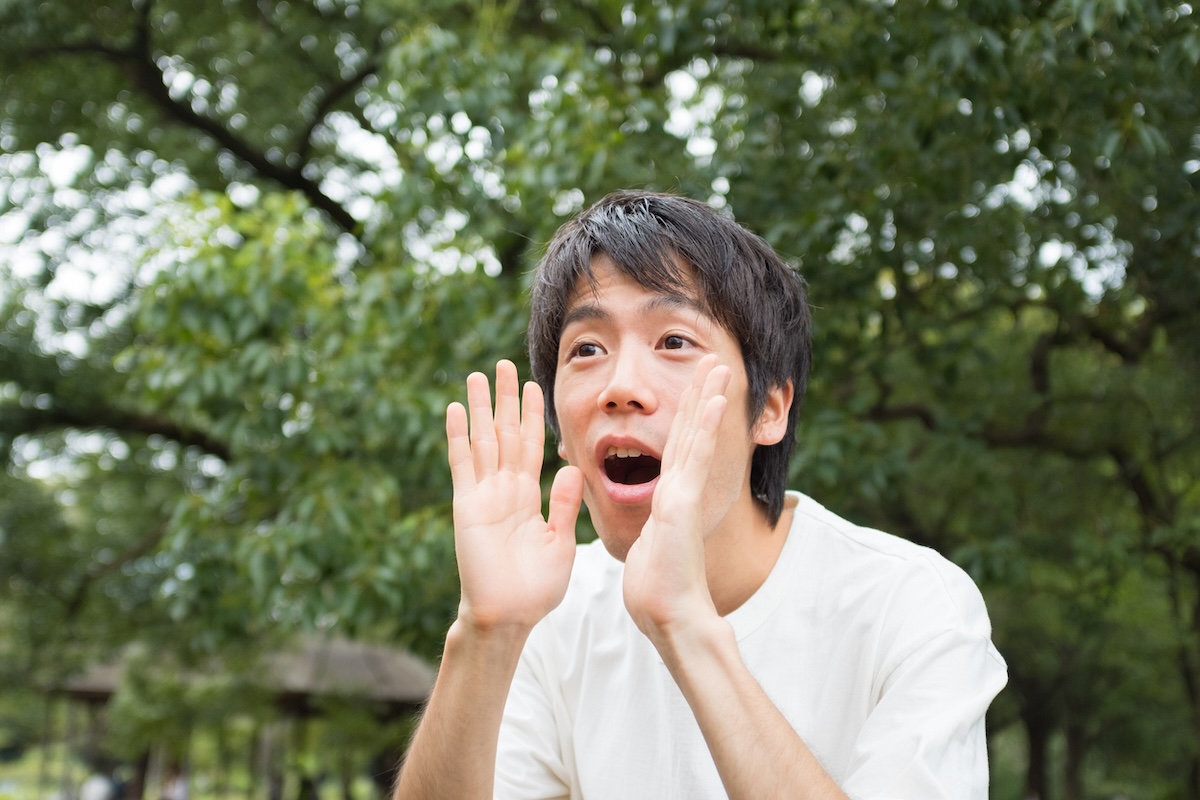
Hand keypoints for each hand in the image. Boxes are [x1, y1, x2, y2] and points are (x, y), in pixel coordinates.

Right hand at [446, 360, 582, 630]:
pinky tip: (457, 408)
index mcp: (528, 496)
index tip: (535, 387)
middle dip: (506, 399)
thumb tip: (574, 467)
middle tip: (505, 365)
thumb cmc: (536, 588)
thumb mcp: (561, 542)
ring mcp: (484, 494)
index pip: (530, 445)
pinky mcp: (467, 504)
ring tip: (478, 375)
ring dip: (481, 407)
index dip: (532, 416)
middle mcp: (504, 489)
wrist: (508, 615)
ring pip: (483, 440)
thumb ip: (565, 505)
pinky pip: (462, 463)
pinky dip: (459, 436)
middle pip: (505, 433)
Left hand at [623, 355, 730, 643]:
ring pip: (697, 437)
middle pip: (692, 432)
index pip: (678, 447)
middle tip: (714, 362)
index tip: (696, 388)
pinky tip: (712, 399)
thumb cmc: (656, 589)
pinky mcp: (681, 502)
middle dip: (702, 396)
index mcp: (670, 498)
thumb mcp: (650, 546)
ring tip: (719, 366)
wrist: (668, 615)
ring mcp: (684, 494)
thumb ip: (654, 529)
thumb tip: (653, 529)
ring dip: (708, 398)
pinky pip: (693, 457)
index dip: (687, 416)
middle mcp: (681, 490)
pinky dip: (705, 426)